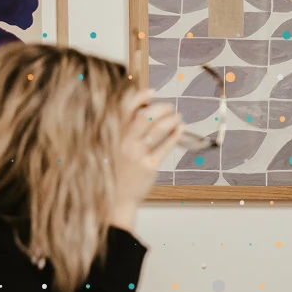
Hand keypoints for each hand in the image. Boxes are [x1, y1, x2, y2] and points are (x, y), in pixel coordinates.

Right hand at [111, 88, 183, 227]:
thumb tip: (141, 108)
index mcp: (112, 134)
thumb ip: (122, 129)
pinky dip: (176, 134)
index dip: (140, 96)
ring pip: (158, 130)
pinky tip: (180, 129)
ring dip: (172, 120)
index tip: (152, 91)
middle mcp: (123, 142)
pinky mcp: (149, 166)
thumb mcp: (111, 147)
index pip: (125, 108)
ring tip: (178, 118)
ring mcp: (136, 155)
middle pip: (145, 116)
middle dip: (161, 108)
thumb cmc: (115, 170)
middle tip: (170, 107)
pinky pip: (166, 146)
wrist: (114, 199)